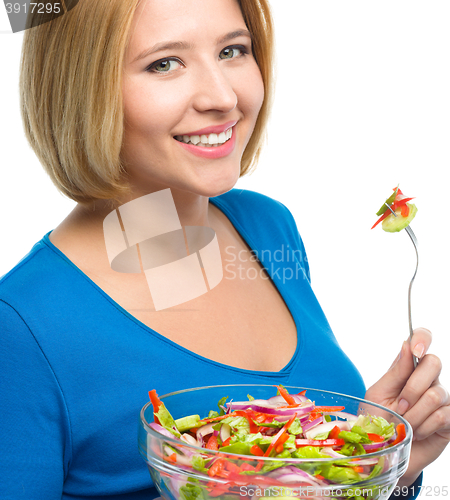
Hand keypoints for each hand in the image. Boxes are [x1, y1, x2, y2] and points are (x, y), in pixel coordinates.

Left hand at [365, 328, 449, 486]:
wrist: (387, 451)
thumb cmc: (379, 419)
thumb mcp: (379, 393)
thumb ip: (396, 372)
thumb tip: (407, 345)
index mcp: (408, 367)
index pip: (423, 339)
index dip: (423, 338)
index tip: (416, 348)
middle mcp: (428, 378)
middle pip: (434, 363)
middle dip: (413, 387)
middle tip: (400, 405)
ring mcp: (442, 397)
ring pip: (436, 394)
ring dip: (415, 413)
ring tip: (405, 422)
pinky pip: (442, 415)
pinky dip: (424, 426)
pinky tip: (416, 432)